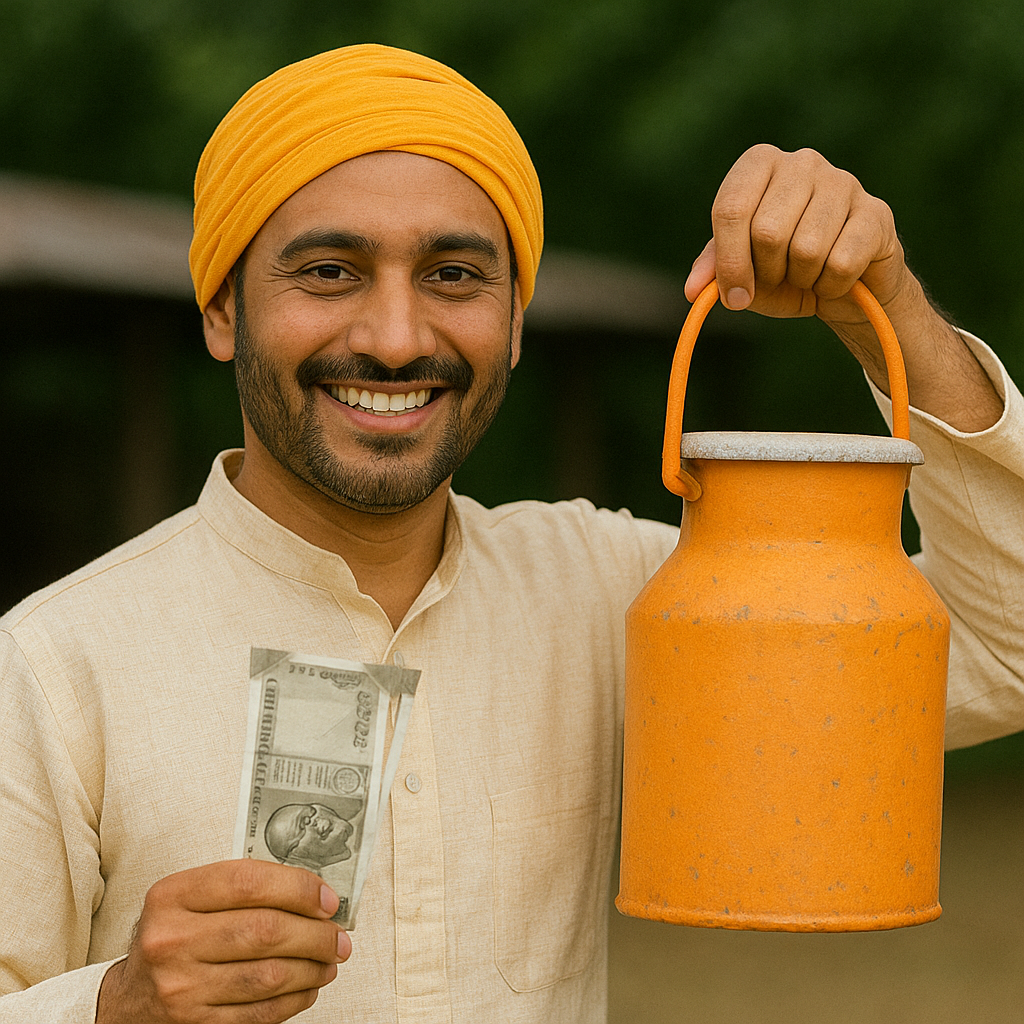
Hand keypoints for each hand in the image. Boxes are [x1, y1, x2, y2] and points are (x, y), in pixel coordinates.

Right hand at [96, 860, 350, 1023]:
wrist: (128, 1002)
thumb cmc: (175, 938)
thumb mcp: (191, 899)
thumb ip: (242, 889)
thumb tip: (315, 896)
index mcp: (172, 896)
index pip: (248, 882)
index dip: (298, 888)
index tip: (328, 899)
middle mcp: (171, 940)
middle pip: (265, 931)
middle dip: (316, 934)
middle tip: (340, 936)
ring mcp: (181, 988)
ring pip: (269, 976)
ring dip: (312, 968)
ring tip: (330, 960)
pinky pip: (260, 1014)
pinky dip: (295, 999)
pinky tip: (308, 987)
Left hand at [684, 144, 908, 324]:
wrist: (845, 287)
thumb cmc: (784, 271)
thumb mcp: (742, 270)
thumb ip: (714, 271)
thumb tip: (693, 290)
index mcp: (759, 164)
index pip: (730, 208)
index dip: (729, 261)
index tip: (734, 296)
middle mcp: (801, 162)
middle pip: (767, 231)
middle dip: (767, 272)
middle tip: (779, 278)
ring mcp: (843, 181)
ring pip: (807, 248)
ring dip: (802, 279)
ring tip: (808, 274)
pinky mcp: (876, 212)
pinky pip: (841, 262)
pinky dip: (831, 285)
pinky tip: (836, 278)